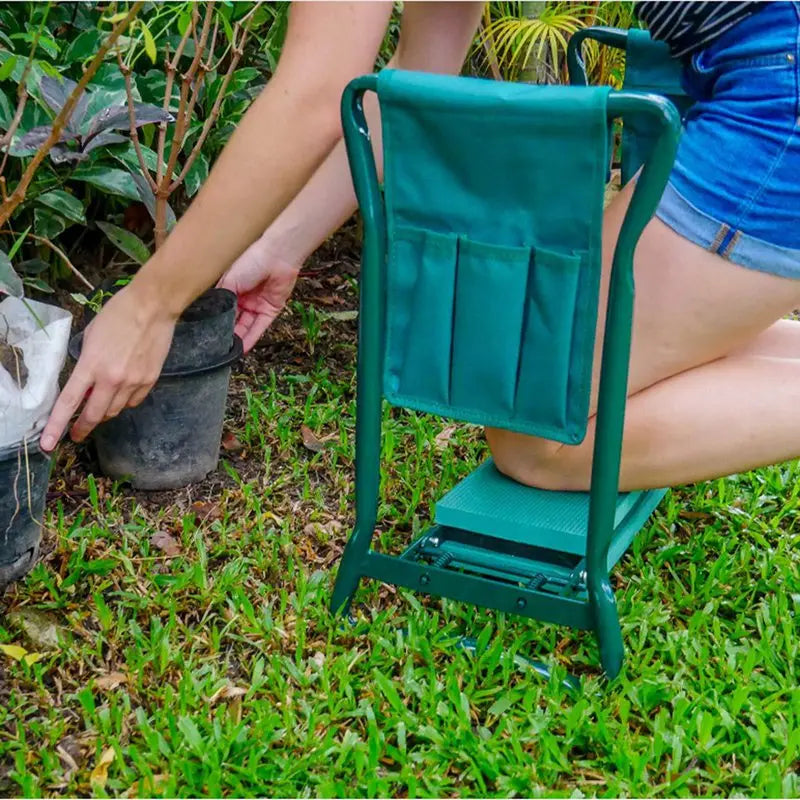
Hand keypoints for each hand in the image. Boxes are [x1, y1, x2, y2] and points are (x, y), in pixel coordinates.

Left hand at [40, 282, 175, 451]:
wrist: (153, 306)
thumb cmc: (118, 314)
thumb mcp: (91, 336)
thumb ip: (87, 363)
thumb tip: (87, 383)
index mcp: (92, 365)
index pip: (69, 402)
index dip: (58, 425)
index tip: (50, 443)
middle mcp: (112, 379)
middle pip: (94, 415)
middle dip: (82, 428)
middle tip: (76, 434)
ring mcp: (134, 382)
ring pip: (115, 411)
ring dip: (104, 412)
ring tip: (100, 407)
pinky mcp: (150, 380)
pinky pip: (133, 401)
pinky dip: (124, 402)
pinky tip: (122, 393)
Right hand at [218, 236, 299, 352]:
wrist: (276, 256)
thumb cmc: (251, 260)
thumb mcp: (228, 280)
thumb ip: (220, 299)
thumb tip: (212, 317)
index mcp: (231, 289)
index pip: (221, 310)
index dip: (215, 321)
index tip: (206, 334)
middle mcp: (243, 299)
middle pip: (233, 321)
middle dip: (226, 333)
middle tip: (216, 346)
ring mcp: (257, 305)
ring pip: (245, 327)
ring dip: (237, 339)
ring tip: (227, 351)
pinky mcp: (270, 311)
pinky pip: (259, 328)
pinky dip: (251, 338)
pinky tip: (242, 349)